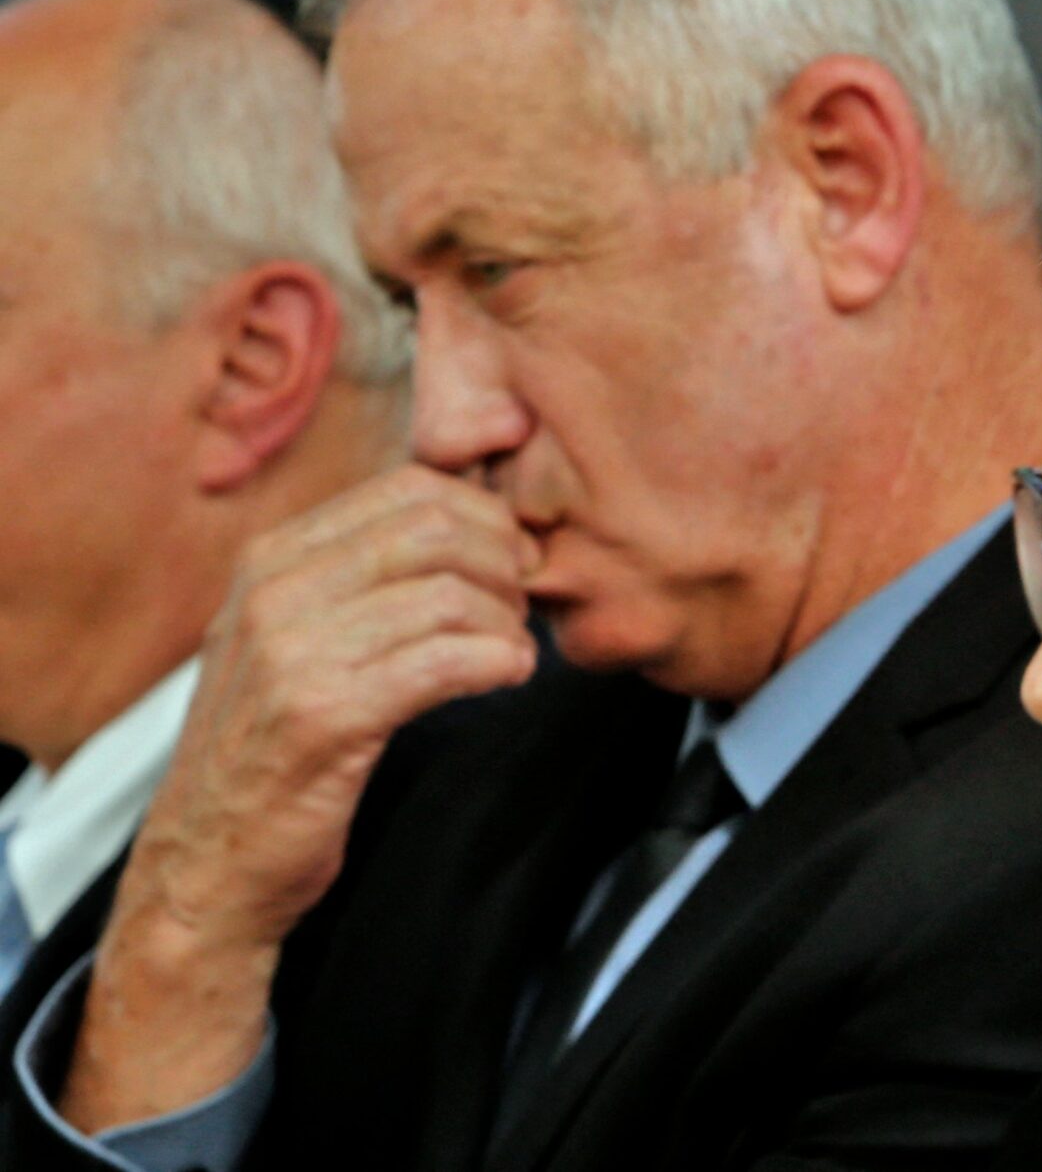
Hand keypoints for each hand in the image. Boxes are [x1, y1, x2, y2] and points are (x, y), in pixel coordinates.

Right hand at [61, 464, 538, 1130]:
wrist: (206, 865)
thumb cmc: (272, 747)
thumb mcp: (298, 637)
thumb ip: (364, 575)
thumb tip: (476, 523)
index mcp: (271, 558)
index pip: (408, 489)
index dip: (485, 516)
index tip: (516, 559)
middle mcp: (273, 593)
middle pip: (436, 529)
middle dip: (504, 563)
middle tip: (522, 609)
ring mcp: (291, 654)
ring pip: (448, 594)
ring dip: (506, 622)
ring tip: (513, 653)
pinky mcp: (322, 717)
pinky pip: (444, 661)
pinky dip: (498, 663)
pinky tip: (509, 677)